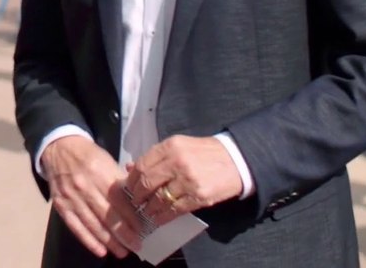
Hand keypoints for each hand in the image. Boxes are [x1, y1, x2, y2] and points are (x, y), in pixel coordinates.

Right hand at [41, 135, 143, 258]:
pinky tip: (100, 251)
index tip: (143, 229)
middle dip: (123, 233)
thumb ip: (121, 181)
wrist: (59, 148)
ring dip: (109, 241)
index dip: (131, 216)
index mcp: (100, 172)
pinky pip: (75, 226)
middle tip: (136, 246)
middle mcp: (85, 186)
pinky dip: (88, 240)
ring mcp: (71, 197)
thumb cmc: (89, 155)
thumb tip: (138, 202)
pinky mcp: (61, 205)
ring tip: (122, 252)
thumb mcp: (108, 160)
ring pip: (92, 224)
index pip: (119, 199)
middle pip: (107, 214)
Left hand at [123, 135, 242, 227]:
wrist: (236, 160)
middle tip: (135, 203)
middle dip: (138, 196)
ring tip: (146, 212)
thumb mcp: (179, 146)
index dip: (132, 180)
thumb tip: (130, 169)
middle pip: (148, 183)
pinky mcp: (199, 196)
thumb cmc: (204, 153)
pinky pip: (175, 209)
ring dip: (149, 208)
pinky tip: (158, 219)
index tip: (129, 188)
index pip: (142, 166)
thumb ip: (156, 157)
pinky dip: (163, 217)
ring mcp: (188, 180)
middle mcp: (177, 162)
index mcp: (170, 146)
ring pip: (160, 198)